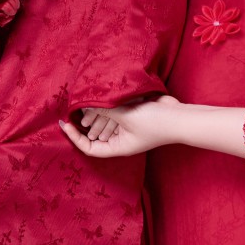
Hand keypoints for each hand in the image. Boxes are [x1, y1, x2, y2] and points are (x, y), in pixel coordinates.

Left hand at [60, 96, 179, 158]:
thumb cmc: (155, 123)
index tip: (65, 124)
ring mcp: (127, 128)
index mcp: (118, 147)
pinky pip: (114, 113)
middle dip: (85, 123)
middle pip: (95, 135)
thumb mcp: (126, 116)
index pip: (89, 147)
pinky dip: (107, 107)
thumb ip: (105, 109)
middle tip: (77, 110)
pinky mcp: (133, 116)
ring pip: (104, 122)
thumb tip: (87, 102)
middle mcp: (121, 139)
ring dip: (96, 113)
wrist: (179, 116)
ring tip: (89, 103)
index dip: (75, 137)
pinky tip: (104, 97)